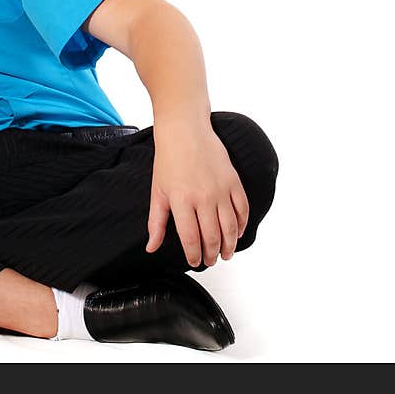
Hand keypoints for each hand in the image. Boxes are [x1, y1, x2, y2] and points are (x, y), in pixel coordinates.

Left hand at [145, 120, 248, 266]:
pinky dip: (241, 225)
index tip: (194, 262)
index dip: (194, 255)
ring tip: (226, 254)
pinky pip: (242, 209)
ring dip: (230, 245)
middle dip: (212, 254)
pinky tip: (236, 233)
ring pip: (230, 227)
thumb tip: (152, 247)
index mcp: (181, 201)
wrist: (185, 131)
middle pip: (213, 236)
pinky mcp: (233, 181)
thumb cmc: (169, 160)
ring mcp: (220, 189)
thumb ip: (156, 223)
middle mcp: (203, 197)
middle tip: (211, 261)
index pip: (191, 238)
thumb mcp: (158, 192)